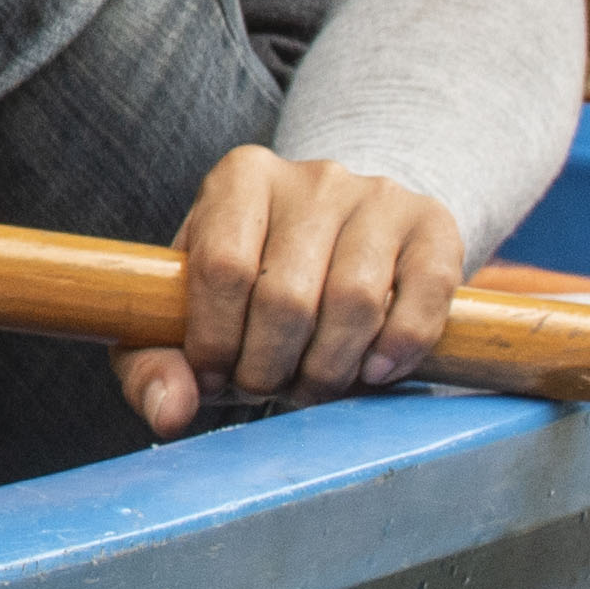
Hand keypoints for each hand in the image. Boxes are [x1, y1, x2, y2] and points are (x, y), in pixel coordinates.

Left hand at [130, 146, 465, 431]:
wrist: (346, 238)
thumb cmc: (254, 282)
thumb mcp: (191, 309)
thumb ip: (156, 361)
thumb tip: (168, 412)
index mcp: (240, 177)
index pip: (221, 267)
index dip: (216, 340)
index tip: (216, 379)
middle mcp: (312, 176)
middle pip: (287, 294)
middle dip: (272, 366)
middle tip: (269, 390)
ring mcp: (378, 196)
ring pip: (354, 301)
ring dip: (330, 369)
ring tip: (312, 387)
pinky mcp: (433, 226)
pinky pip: (424, 296)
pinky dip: (396, 349)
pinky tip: (372, 372)